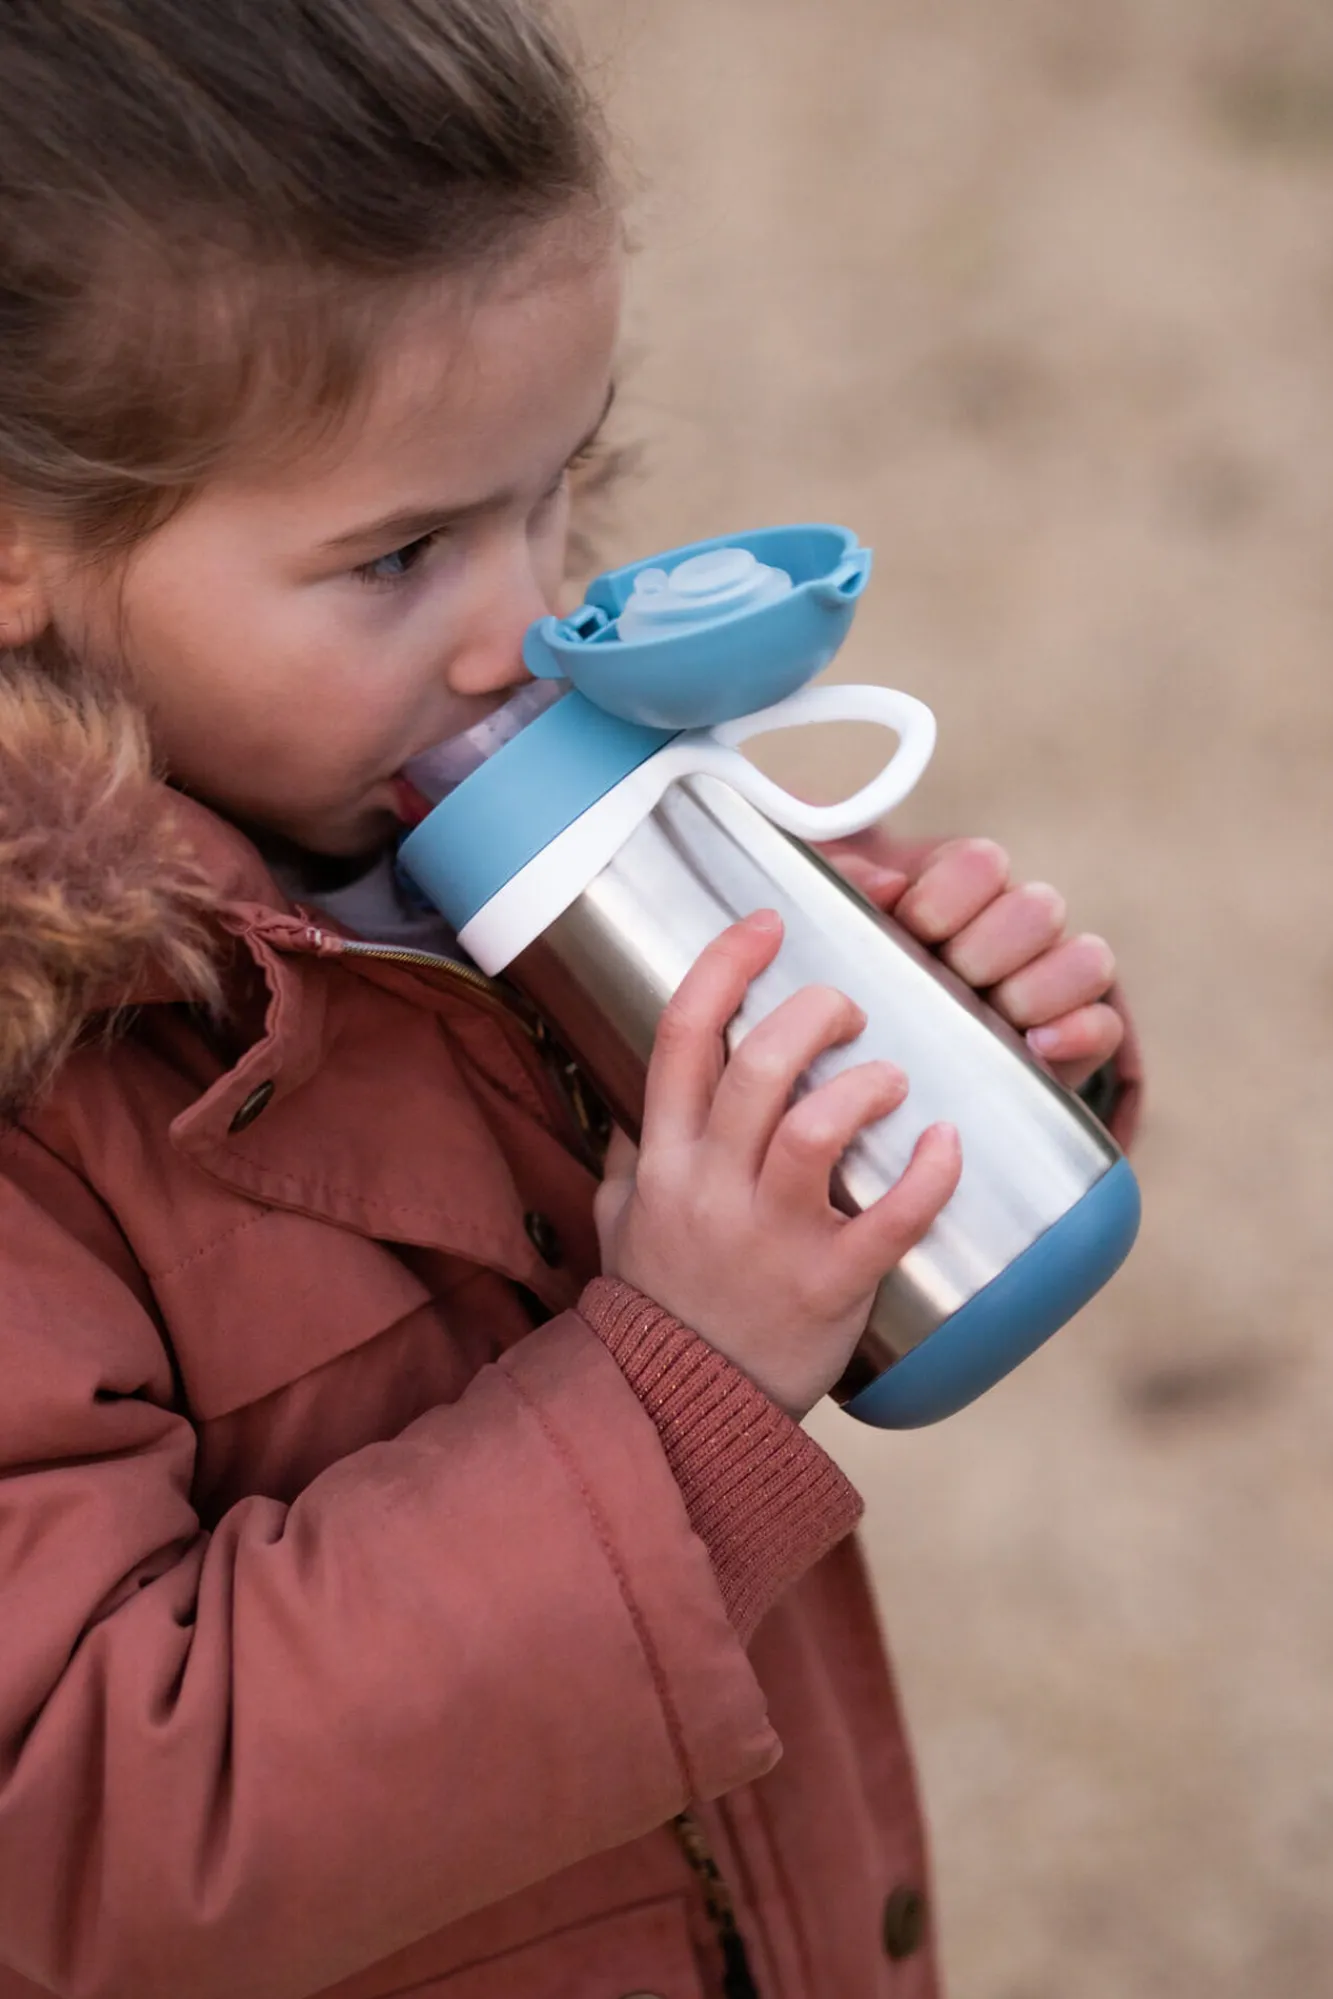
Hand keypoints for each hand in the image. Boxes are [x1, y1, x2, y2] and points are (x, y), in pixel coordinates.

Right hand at [594, 911, 961, 1418]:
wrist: (682, 1406)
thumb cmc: (661, 1298)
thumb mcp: (624, 1214)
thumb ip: (639, 1145)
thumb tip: (649, 1084)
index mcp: (666, 1158)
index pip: (683, 1035)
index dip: (727, 965)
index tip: (768, 921)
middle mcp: (713, 1188)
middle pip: (758, 1067)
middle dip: (814, 1013)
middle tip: (849, 1007)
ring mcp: (771, 1238)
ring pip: (817, 1130)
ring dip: (867, 1085)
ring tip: (892, 1079)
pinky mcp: (830, 1286)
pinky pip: (889, 1220)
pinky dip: (928, 1176)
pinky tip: (949, 1144)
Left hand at [819, 831, 1122, 1091]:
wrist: (869, 1062)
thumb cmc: (855, 980)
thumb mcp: (834, 929)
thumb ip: (842, 886)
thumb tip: (886, 884)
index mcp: (962, 893)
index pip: (984, 863)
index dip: (947, 895)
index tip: (912, 927)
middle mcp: (1016, 931)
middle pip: (1039, 908)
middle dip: (987, 948)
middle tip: (948, 978)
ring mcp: (1050, 985)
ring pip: (1087, 959)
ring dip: (1035, 987)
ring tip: (991, 1014)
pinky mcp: (1072, 1043)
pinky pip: (1103, 1025)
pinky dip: (1078, 1032)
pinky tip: (1035, 1046)